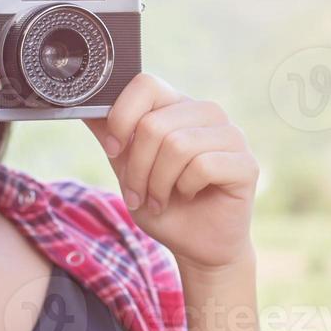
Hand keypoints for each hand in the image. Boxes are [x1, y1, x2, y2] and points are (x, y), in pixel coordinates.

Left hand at [85, 74, 257, 272]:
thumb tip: (83, 107)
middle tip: (138, 193)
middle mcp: (207, 113)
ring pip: (177, 145)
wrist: (196, 245)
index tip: (114, 150)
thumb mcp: (127, 168)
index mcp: (178, 106)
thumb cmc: (164, 205)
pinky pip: (203, 166)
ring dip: (158, 183)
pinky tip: (189, 196)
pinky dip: (186, 188)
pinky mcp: (246, 163)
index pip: (146, 84)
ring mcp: (231, 136)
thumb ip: (111, 135)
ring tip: (159, 199)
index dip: (122, 117)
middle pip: (155, 124)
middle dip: (137, 168)